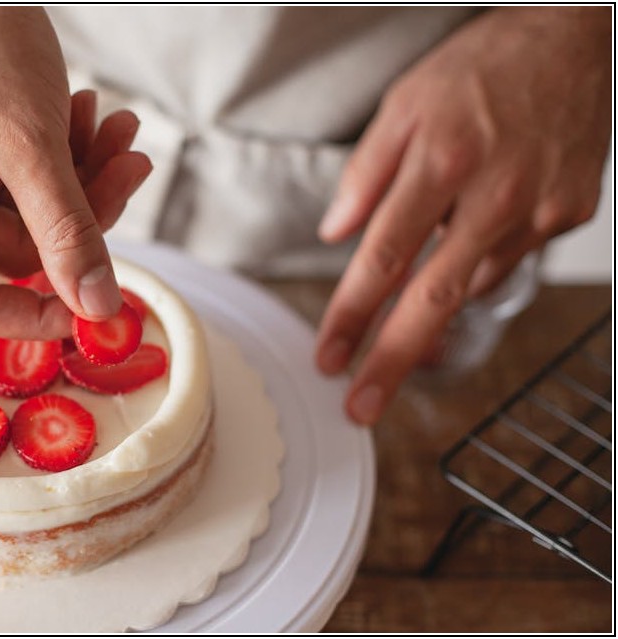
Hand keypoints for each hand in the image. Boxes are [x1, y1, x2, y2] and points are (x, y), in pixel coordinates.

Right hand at [0, 7, 151, 338]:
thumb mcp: (31, 145)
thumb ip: (68, 232)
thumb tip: (96, 305)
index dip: (40, 313)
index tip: (100, 305)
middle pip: (20, 250)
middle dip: (85, 210)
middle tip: (130, 167)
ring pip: (36, 215)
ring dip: (86, 177)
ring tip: (120, 130)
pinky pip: (31, 182)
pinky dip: (69, 156)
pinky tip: (92, 116)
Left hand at [315, 7, 610, 424]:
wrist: (571, 36)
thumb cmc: (481, 68)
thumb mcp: (404, 103)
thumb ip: (366, 173)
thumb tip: (336, 233)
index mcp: (443, 162)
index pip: (384, 258)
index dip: (352, 315)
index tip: (329, 356)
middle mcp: (495, 194)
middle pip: (432, 299)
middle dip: (390, 361)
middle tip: (361, 406)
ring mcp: (539, 209)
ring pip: (470, 284)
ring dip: (431, 308)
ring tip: (404, 313)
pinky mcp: (567, 214)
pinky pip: (506, 261)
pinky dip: (474, 264)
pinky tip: (463, 244)